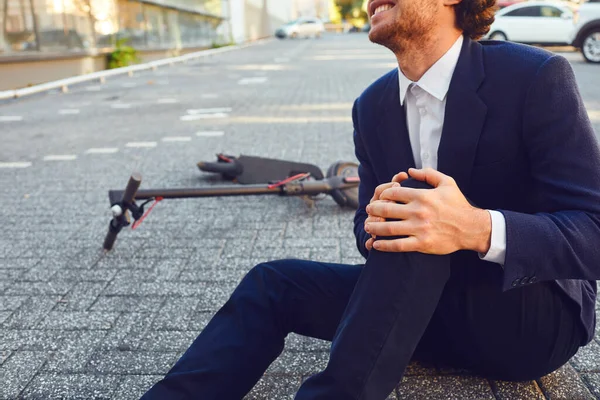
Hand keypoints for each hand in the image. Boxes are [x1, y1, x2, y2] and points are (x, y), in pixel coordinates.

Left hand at [364, 168, 490, 254]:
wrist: (471, 228)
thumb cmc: (458, 205)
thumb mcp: (447, 183)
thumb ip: (428, 173)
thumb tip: (409, 170)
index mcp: (422, 196)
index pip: (392, 193)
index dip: (381, 195)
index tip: (378, 198)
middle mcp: (418, 212)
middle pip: (386, 210)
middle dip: (373, 210)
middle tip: (368, 211)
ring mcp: (419, 228)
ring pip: (388, 228)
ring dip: (374, 228)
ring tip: (368, 227)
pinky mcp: (422, 244)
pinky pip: (398, 245)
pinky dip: (384, 246)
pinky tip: (376, 244)